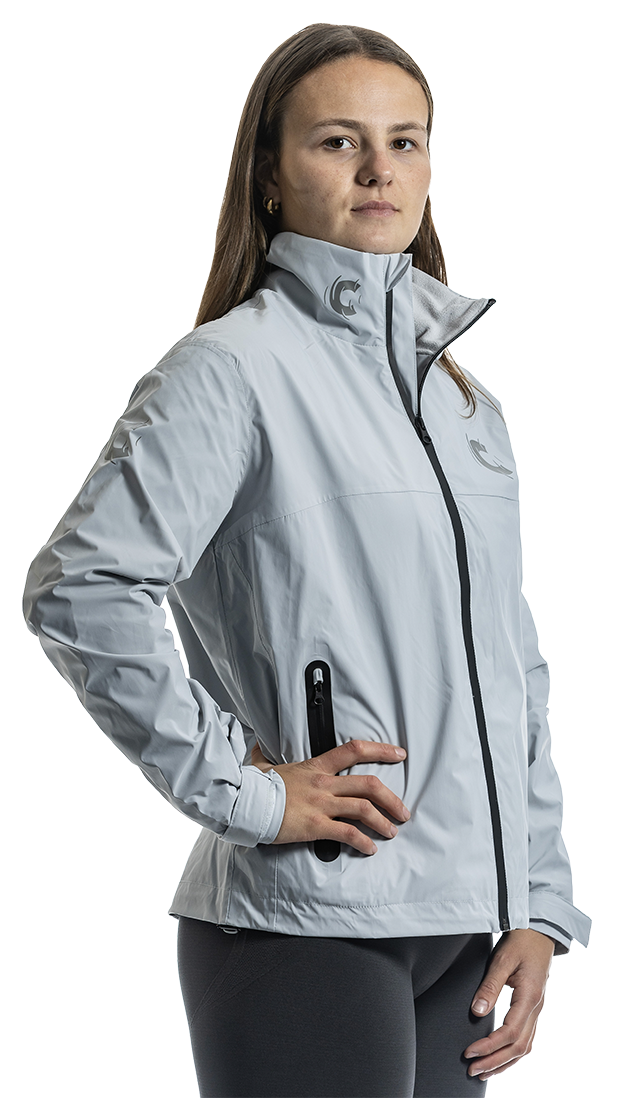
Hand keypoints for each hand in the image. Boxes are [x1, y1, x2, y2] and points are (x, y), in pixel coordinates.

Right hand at [250, 738, 409, 854]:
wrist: (244, 803)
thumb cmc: (255, 786)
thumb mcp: (263, 765)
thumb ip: (265, 756)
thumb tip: (257, 745)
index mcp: (316, 766)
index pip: (354, 750)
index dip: (381, 750)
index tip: (399, 754)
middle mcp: (323, 783)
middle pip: (368, 784)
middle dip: (391, 798)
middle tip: (402, 811)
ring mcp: (321, 804)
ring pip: (363, 809)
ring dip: (383, 821)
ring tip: (391, 831)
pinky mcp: (315, 826)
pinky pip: (347, 833)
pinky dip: (363, 842)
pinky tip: (369, 848)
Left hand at [463, 928, 555, 1079]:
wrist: (539, 932)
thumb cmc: (521, 942)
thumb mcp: (502, 959)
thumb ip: (490, 986)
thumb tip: (477, 1012)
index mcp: (529, 997)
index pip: (509, 1033)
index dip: (489, 1046)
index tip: (470, 1052)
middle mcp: (536, 1008)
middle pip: (518, 1047)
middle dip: (495, 1061)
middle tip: (472, 1070)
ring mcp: (536, 1009)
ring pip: (524, 1046)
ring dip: (504, 1061)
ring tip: (484, 1071)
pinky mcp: (533, 1008)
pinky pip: (526, 1038)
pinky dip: (512, 1052)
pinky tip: (500, 1056)